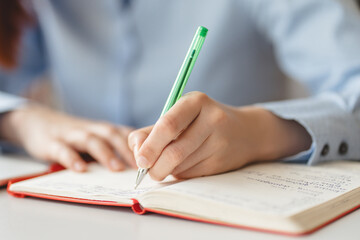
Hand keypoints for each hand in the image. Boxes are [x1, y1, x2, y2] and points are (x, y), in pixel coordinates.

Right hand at [0, 105, 135, 171]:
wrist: (38, 122)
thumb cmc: (75, 135)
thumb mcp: (96, 137)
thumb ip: (114, 147)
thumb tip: (140, 164)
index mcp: (104, 129)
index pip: (125, 133)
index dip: (140, 144)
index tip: (154, 157)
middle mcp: (91, 129)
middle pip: (112, 135)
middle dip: (127, 150)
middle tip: (141, 166)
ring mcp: (72, 134)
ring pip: (91, 140)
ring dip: (105, 154)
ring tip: (116, 168)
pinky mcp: (52, 142)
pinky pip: (63, 149)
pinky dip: (72, 158)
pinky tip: (80, 169)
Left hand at [128, 91, 311, 180]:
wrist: (245, 132)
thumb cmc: (202, 121)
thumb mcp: (180, 115)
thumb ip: (153, 130)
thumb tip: (135, 149)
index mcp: (196, 101)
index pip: (168, 124)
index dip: (150, 145)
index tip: (139, 160)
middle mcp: (211, 119)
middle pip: (174, 151)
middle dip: (155, 166)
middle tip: (146, 171)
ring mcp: (219, 142)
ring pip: (181, 165)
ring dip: (166, 170)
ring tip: (165, 163)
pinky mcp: (222, 162)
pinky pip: (191, 174)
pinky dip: (180, 174)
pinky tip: (183, 165)